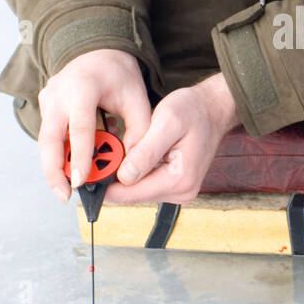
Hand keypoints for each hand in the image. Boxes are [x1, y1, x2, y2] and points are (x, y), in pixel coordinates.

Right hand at [38, 48, 151, 202]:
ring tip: (65, 190)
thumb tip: (133, 166)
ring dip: (54, 166)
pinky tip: (68, 170)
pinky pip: (49, 135)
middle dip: (54, 171)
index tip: (82, 182)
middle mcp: (59, 93)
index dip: (80, 157)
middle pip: (49, 138)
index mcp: (83, 88)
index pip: (80, 129)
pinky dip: (57, 154)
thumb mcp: (137, 100)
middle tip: (65, 196)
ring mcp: (48, 98)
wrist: (99, 52)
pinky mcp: (45, 105)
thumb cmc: (119, 76)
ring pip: (45, 140)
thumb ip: (140, 132)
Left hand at [104, 72, 238, 206]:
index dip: (106, 182)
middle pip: (132, 194)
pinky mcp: (176, 186)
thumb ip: (146, 152)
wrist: (213, 108)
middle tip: (102, 154)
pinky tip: (135, 155)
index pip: (131, 193)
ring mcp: (180, 191)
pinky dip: (136, 172)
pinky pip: (146, 184)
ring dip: (125, 173)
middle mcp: (182, 192)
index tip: (89, 169)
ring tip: (121, 150)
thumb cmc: (193, 110)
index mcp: (179, 180)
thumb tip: (124, 177)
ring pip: (137, 190)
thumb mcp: (167, 122)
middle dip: (115, 177)